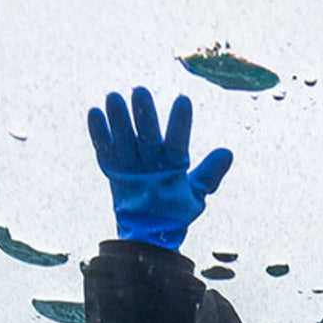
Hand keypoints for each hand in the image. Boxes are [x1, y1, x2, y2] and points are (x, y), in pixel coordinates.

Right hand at [87, 86, 233, 250]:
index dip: (180, 123)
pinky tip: (95, 113)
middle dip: (144, 115)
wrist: (151, 232)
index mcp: (174, 162)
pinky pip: (106, 151)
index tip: (183, 100)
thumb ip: (209, 175)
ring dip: (119, 120)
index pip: (177, 141)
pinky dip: (99, 134)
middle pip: (147, 135)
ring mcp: (133, 163)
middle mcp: (153, 158)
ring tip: (113, 97)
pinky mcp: (114, 170)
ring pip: (125, 139)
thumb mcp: (195, 196)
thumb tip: (227, 153)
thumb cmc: (176, 212)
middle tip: (140, 91)